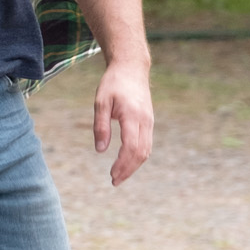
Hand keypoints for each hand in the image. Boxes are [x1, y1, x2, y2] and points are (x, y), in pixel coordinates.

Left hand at [93, 60, 153, 185]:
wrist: (132, 69)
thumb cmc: (113, 83)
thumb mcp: (100, 102)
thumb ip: (101, 126)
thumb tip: (100, 150)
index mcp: (132, 116)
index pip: (130, 147)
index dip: (122, 164)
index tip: (112, 175)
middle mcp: (145, 121)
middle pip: (141, 153)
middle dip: (128, 170)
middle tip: (114, 181)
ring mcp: (149, 122)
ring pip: (146, 151)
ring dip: (134, 166)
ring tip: (119, 176)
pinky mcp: (149, 122)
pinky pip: (146, 144)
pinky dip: (138, 157)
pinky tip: (127, 162)